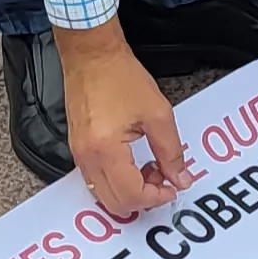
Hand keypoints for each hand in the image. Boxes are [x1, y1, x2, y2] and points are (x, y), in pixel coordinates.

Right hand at [56, 23, 193, 212]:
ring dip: (130, 191)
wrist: (92, 56)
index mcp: (106, 149)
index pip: (131, 194)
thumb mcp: (158, 113)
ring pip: (103, 194)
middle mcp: (87, 157)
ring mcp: (79, 155)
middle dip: (142, 199)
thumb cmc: (119, 76)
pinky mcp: (78, 149)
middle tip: (162, 181)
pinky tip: (134, 163)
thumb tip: (179, 177)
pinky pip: (96, 180)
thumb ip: (171, 151)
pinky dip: (117, 180)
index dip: (156, 197)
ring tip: (150, 168)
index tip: (171, 188)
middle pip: (114, 203)